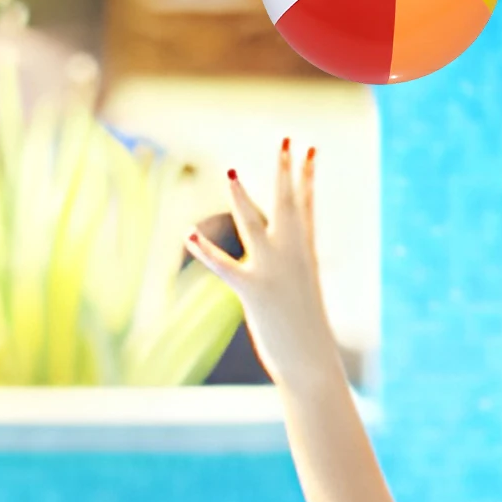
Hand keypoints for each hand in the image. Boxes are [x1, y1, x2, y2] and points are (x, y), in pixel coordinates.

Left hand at [184, 140, 336, 384]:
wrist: (312, 361)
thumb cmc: (307, 333)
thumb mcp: (302, 295)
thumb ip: (293, 274)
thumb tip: (289, 270)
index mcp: (305, 255)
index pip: (306, 207)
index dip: (307, 176)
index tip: (309, 150)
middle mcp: (293, 256)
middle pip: (288, 205)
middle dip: (285, 171)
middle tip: (286, 140)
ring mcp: (274, 272)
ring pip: (255, 227)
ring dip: (242, 200)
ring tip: (231, 173)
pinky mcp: (254, 291)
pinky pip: (226, 268)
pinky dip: (206, 252)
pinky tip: (189, 235)